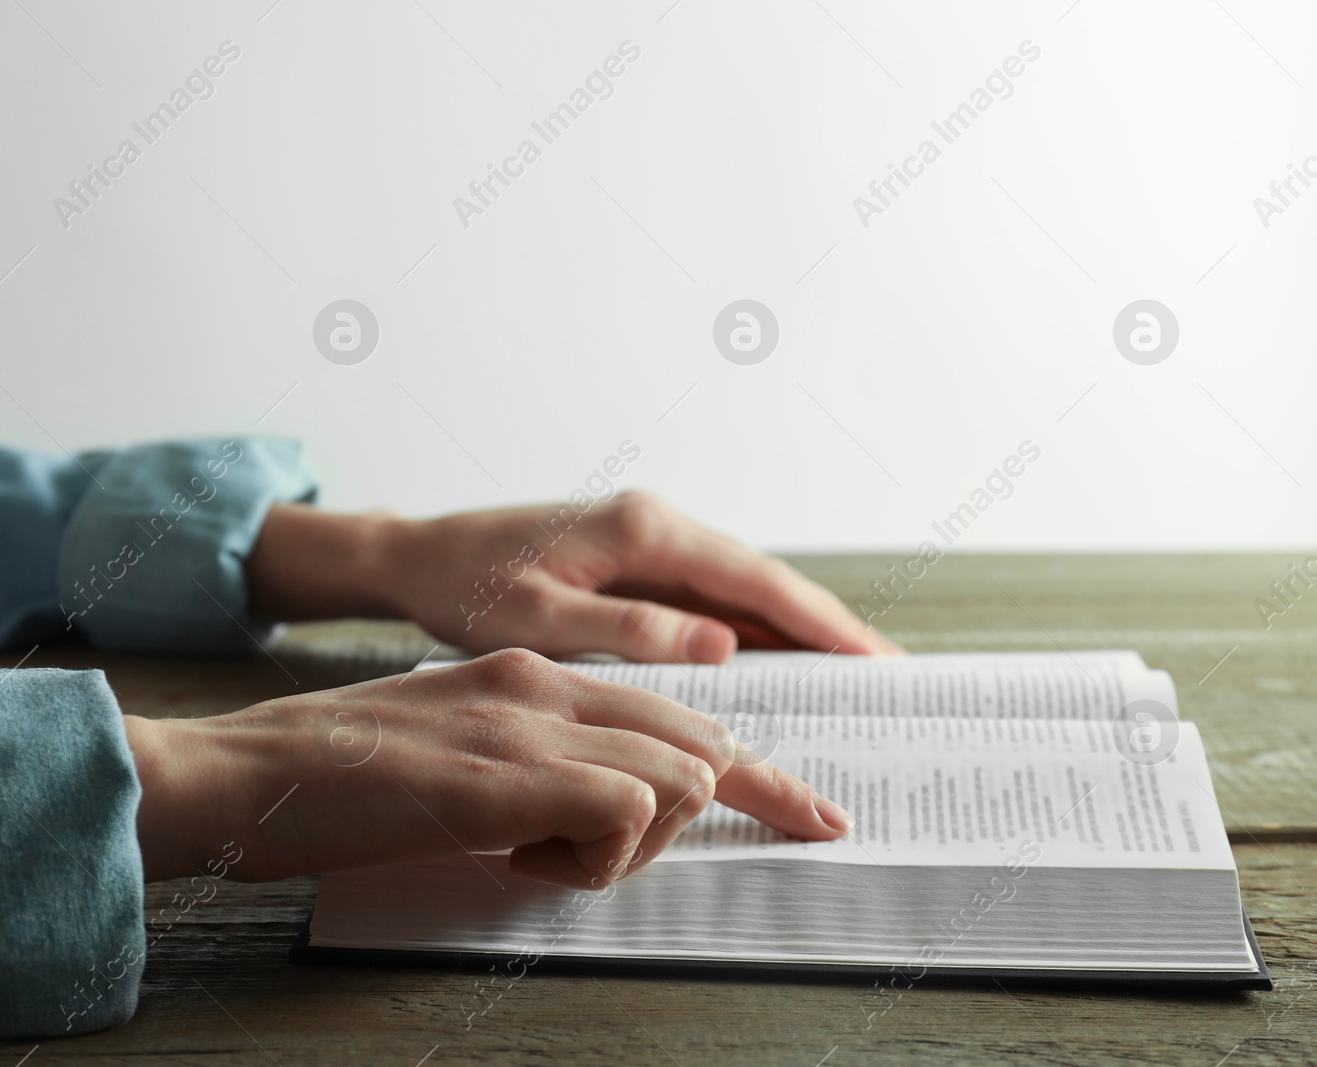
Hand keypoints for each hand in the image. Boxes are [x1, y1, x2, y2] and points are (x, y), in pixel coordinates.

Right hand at [124, 649, 851, 885]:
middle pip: (701, 744)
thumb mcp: (452, 744)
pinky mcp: (506, 773)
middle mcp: (544, 681)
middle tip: (708, 844)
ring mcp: (527, 721)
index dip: (756, 772)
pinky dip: (591, 859)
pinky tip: (515, 856)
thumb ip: (533, 755)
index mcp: (532, 670)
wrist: (238, 772)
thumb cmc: (337, 775)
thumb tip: (604, 804)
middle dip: (727, 811)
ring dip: (628, 844)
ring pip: (676, 779)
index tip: (811, 812)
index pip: (678, 713)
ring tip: (533, 851)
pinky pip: (623, 815)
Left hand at [244, 492, 900, 661]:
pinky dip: (755, 629)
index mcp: (646, 530)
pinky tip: (781, 663)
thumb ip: (630, 631)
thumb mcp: (540, 621)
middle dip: (831, 627)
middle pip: (767, 580)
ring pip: (746, 588)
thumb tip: (722, 646)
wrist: (421, 557)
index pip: (756, 581)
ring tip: (858, 676)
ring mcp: (653, 538)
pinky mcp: (640, 558)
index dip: (823, 624)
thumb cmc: (469, 589)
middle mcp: (661, 523)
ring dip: (799, 630)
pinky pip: (713, 596)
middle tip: (895, 676)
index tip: (877, 661)